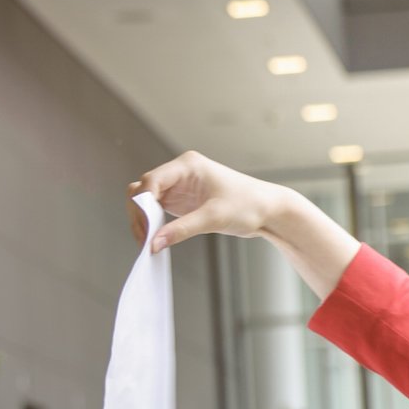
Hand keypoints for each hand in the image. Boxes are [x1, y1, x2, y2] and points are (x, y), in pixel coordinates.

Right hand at [130, 152, 358, 297]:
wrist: (269, 210)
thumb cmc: (248, 206)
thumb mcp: (213, 218)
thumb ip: (181, 230)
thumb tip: (153, 243)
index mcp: (187, 165)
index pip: (151, 181)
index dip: (142, 205)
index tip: (145, 229)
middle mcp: (179, 172)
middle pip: (143, 190)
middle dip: (139, 214)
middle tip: (144, 240)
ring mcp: (179, 186)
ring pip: (146, 200)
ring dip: (144, 220)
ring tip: (149, 242)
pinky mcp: (181, 200)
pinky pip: (157, 209)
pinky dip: (153, 224)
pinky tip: (157, 238)